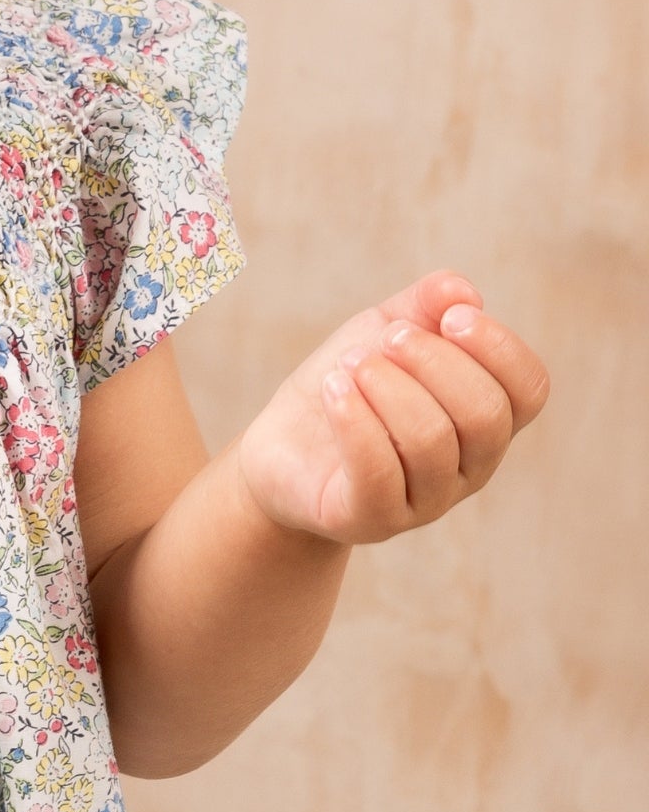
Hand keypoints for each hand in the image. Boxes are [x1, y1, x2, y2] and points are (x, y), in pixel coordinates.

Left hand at [236, 269, 548, 544]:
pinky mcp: (371, 519)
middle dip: (434, 362)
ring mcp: (425, 501)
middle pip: (485, 415)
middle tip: (387, 338)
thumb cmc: (349, 385)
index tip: (450, 317)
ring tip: (348, 364)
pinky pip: (378, 473)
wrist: (282, 447)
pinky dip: (355, 420)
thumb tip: (463, 293)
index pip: (529, 390)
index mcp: (487, 419)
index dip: (498, 347)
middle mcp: (470, 467)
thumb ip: (425, 305)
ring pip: (431, 441)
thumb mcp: (384, 331)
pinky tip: (333, 389)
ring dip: (387, 387)